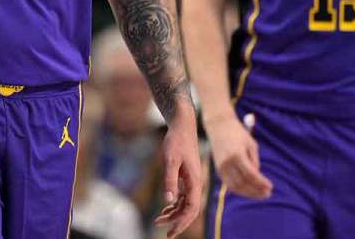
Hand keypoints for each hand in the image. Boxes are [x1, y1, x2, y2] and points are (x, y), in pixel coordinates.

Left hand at [154, 106, 204, 237]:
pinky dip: (175, 204)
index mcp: (194, 181)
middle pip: (189, 210)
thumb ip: (170, 180)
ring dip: (174, 213)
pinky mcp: (187, 176)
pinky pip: (183, 196)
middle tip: (163, 231)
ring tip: (159, 220)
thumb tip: (168, 201)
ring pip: (186, 204)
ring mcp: (192, 180)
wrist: (182, 126)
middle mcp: (196, 183)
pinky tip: (166, 207)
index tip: (170, 233)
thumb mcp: (170, 160)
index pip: (191, 210)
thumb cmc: (176, 141)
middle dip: (177, 222)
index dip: (181, 223)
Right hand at [205, 112, 272, 199]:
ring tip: (260, 194)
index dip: (261, 183)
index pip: (251, 175)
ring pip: (234, 187)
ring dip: (248, 193)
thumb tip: (257, 178)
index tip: (271, 187)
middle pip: (242, 184)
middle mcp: (227, 163)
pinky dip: (240, 189)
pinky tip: (249, 190)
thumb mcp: (251, 144)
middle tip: (267, 194)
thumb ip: (254, 161)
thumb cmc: (238, 133)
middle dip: (256, 191)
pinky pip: (229, 184)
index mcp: (237, 155)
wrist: (219, 126)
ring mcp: (221, 167)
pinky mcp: (218, 169)